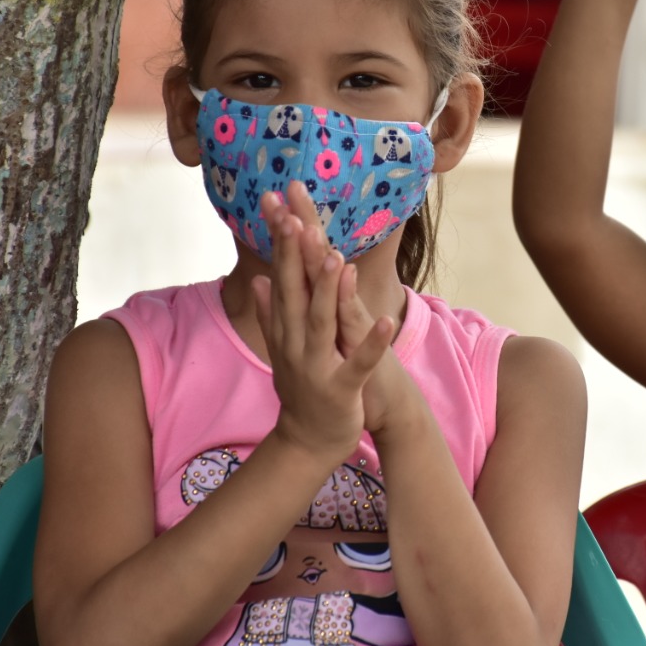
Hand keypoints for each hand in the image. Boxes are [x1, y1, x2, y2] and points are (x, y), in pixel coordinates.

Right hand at [253, 189, 392, 462]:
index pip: (282, 275)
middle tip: (294, 216)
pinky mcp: (343, 389)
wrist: (308, 443)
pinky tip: (386, 321)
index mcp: (287, 328)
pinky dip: (372, 342)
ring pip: (324, 323)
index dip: (281, 240)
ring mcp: (318, 366)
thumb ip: (271, 313)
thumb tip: (258, 277)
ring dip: (331, 292)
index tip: (276, 202)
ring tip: (340, 259)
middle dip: (296, 254)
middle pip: (297, 292)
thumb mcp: (283, 347)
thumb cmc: (302, 388)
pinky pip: (360, 363)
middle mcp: (297, 343)